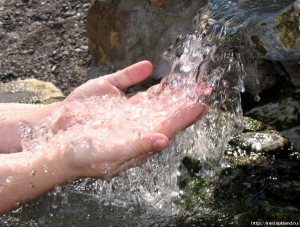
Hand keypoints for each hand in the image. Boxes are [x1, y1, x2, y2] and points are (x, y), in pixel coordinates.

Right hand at [37, 61, 209, 179]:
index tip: (202, 105)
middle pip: (166, 110)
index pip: (168, 127)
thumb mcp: (109, 155)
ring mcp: (126, 111)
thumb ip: (137, 147)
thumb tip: (164, 140)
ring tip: (188, 78)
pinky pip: (131, 84)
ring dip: (171, 88)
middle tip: (204, 86)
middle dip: (185, 99)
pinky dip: (143, 76)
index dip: (185, 117)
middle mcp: (137, 125)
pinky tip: (155, 70)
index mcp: (140, 140)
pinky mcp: (113, 97)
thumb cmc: (82, 155)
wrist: (55, 141)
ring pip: (153, 97)